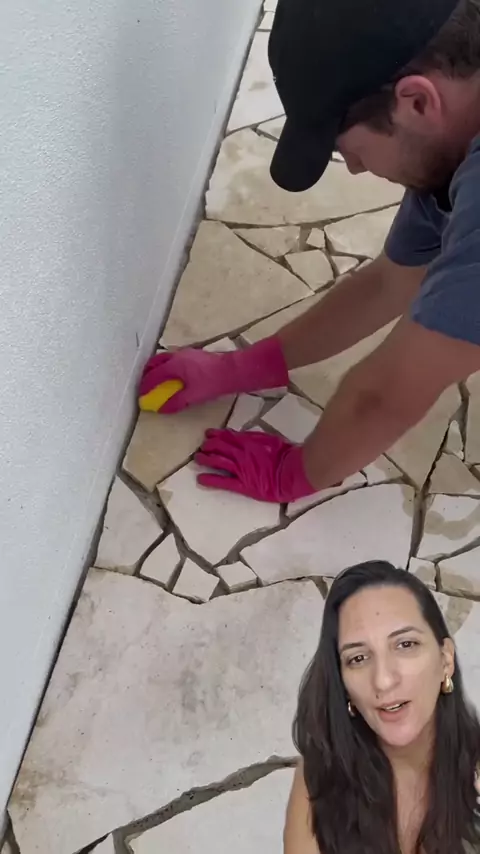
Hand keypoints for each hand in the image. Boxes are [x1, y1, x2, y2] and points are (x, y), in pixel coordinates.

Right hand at [138, 337, 288, 413]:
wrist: (235, 370)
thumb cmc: (213, 382)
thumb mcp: (194, 396)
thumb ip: (177, 402)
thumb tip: (162, 409)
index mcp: (174, 365)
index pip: (154, 376)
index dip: (146, 386)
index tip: (141, 395)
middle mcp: (178, 356)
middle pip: (156, 362)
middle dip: (147, 373)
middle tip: (144, 384)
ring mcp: (187, 353)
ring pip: (165, 358)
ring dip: (157, 368)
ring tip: (156, 379)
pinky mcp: (195, 355)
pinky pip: (174, 358)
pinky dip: (167, 366)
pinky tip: (173, 375)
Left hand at [195, 429, 314, 502]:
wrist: (292, 472)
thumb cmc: (287, 454)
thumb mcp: (270, 440)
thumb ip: (256, 438)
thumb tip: (245, 437)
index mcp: (249, 441)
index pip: (227, 436)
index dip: (216, 434)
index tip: (208, 434)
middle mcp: (241, 453)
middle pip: (219, 447)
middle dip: (208, 446)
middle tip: (202, 447)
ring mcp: (240, 469)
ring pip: (217, 462)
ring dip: (206, 459)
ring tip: (198, 458)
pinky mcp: (243, 485)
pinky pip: (223, 482)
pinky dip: (210, 480)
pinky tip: (201, 479)